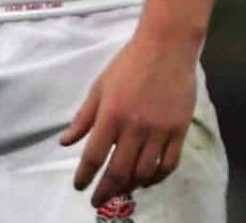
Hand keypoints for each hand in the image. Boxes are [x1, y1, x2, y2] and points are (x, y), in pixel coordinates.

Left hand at [61, 32, 198, 207]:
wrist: (167, 46)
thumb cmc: (129, 63)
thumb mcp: (100, 87)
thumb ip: (84, 117)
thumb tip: (66, 142)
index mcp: (112, 115)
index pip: (94, 156)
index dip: (85, 176)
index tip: (80, 186)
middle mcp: (135, 127)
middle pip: (119, 171)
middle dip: (105, 191)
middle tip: (98, 200)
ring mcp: (160, 130)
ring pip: (144, 172)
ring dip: (130, 186)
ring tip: (122, 189)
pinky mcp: (179, 129)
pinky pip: (169, 164)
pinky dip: (157, 178)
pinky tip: (147, 180)